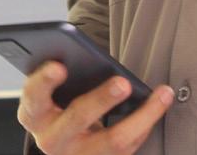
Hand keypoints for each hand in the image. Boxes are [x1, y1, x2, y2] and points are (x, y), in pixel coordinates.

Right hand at [18, 61, 173, 154]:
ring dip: (143, 116)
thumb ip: (66, 72)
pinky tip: (161, 103)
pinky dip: (147, 124)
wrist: (64, 142)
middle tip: (123, 83)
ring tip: (163, 94)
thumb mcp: (56, 90)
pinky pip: (127, 148)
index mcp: (35, 113)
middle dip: (101, 101)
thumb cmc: (62, 101)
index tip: (60, 66)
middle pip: (77, 119)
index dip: (44, 82)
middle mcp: (51, 139)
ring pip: (113, 142)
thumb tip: (83, 50)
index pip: (33, 98)